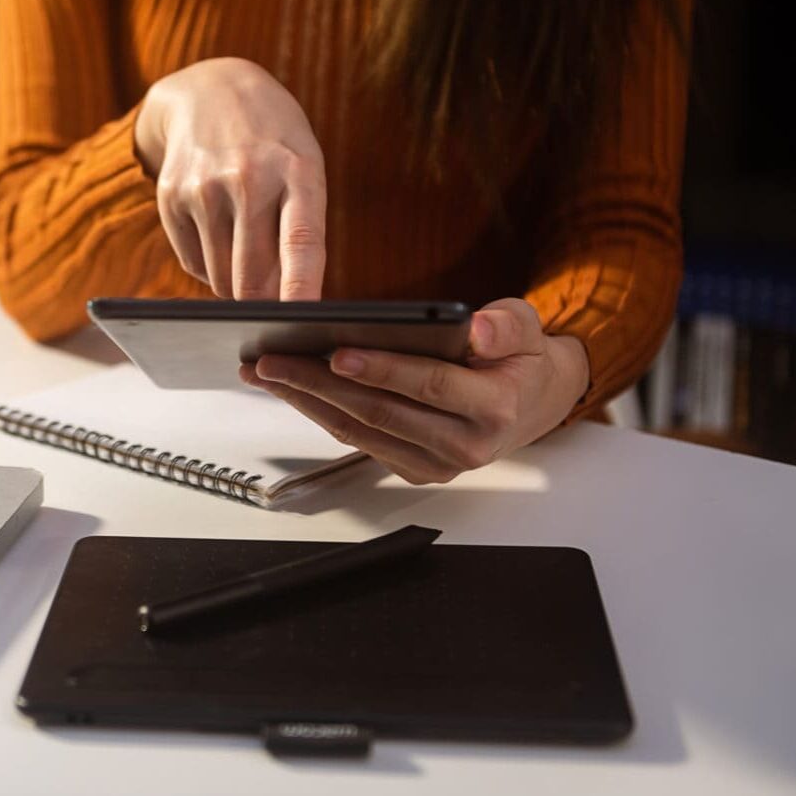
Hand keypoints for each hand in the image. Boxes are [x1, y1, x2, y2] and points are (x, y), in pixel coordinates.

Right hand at [135, 57, 325, 299]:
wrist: (210, 91)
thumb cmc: (272, 143)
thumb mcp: (303, 169)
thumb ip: (299, 232)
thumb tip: (278, 305)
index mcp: (296, 171)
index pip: (301, 242)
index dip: (301, 288)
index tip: (302, 321)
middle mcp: (248, 178)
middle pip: (252, 278)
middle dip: (263, 305)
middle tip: (272, 308)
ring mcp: (203, 188)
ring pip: (220, 279)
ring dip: (235, 285)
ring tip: (245, 250)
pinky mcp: (170, 197)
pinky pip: (193, 265)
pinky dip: (209, 266)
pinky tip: (218, 234)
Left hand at [240, 298, 590, 483]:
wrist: (529, 403)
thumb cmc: (519, 360)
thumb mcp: (527, 329)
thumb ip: (507, 326)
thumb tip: (479, 329)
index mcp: (494, 408)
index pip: (427, 386)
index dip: (380, 370)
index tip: (336, 352)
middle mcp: (464, 446)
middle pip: (380, 413)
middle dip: (319, 384)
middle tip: (273, 360)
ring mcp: (436, 465)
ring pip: (359, 431)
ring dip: (306, 401)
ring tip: (265, 372)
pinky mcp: (413, 470)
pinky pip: (357, 440)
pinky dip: (320, 413)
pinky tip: (291, 388)